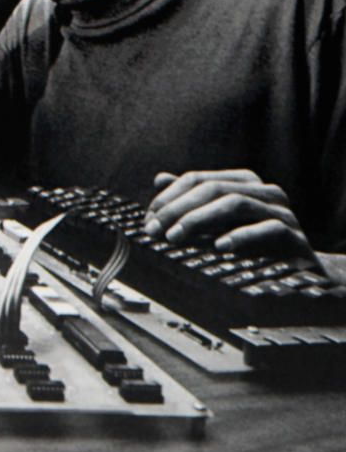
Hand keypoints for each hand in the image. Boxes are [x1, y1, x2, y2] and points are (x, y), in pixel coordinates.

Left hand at [143, 169, 313, 257]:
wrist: (302, 272)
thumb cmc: (255, 244)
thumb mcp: (219, 221)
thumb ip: (192, 201)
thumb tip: (160, 179)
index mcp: (243, 182)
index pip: (196, 179)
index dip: (168, 198)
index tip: (148, 220)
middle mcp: (264, 191)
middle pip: (212, 189)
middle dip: (177, 209)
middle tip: (155, 231)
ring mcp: (282, 211)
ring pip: (235, 203)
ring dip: (199, 219)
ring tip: (175, 237)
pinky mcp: (295, 236)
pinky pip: (267, 229)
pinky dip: (240, 236)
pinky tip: (219, 247)